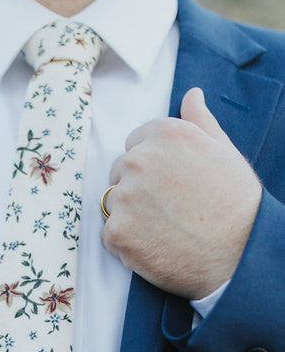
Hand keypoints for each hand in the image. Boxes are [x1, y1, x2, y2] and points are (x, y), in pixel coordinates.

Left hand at [101, 87, 262, 299]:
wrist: (240, 256)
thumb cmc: (237, 205)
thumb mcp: (224, 152)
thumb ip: (199, 122)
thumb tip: (191, 95)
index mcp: (165, 134)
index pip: (135, 143)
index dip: (153, 167)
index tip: (171, 184)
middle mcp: (140, 159)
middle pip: (120, 172)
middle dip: (138, 189)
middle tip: (170, 211)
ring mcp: (125, 197)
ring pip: (113, 203)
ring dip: (131, 217)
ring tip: (166, 229)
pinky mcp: (117, 232)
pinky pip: (110, 235)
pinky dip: (127, 244)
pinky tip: (156, 246)